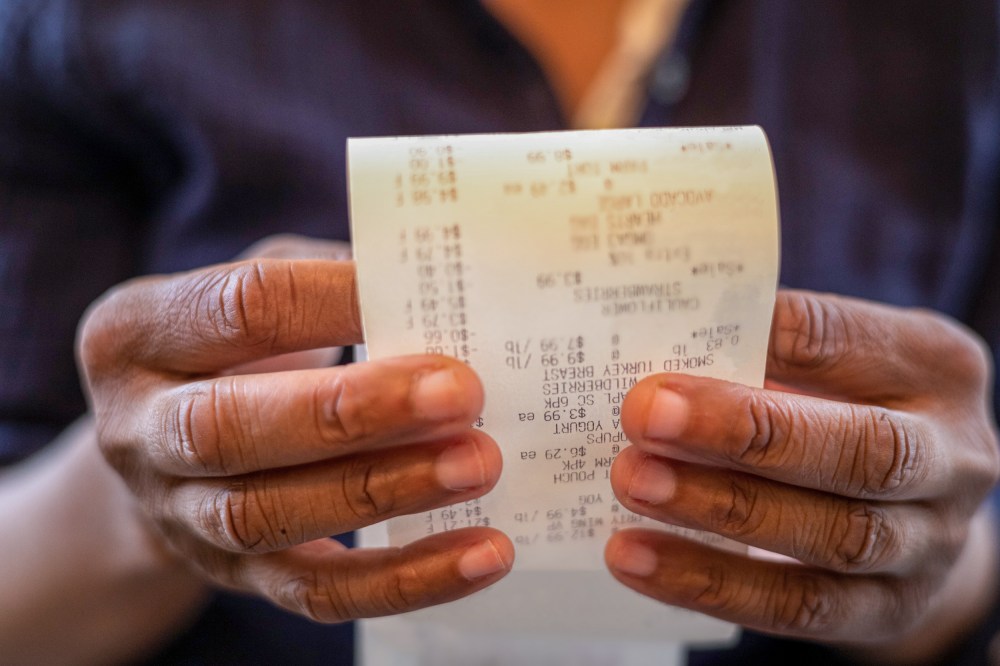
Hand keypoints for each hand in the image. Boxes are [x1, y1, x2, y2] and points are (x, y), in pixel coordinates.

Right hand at [77, 236, 511, 622]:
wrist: (171, 453)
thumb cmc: (238, 350)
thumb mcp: (255, 290)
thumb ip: (323, 278)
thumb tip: (436, 288)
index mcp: (136, 335)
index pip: (239, 308)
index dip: (335, 301)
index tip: (428, 292)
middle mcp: (138, 431)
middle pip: (230, 428)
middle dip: (352, 412)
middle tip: (459, 393)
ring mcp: (180, 514)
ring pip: (269, 516)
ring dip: (384, 490)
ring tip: (477, 464)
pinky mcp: (235, 576)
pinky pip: (316, 592)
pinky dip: (405, 578)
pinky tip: (481, 552)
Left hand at [605, 290, 999, 651]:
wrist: (920, 511)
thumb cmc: (849, 410)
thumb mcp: (835, 364)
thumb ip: (767, 352)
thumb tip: (659, 346)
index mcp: (936, 367)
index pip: (849, 341)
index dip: (769, 339)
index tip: (683, 336)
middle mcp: (953, 457)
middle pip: (860, 449)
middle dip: (745, 433)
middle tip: (646, 415)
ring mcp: (929, 543)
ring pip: (832, 535)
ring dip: (720, 509)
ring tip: (632, 482)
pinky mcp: (887, 609)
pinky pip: (796, 606)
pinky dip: (709, 583)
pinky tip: (637, 556)